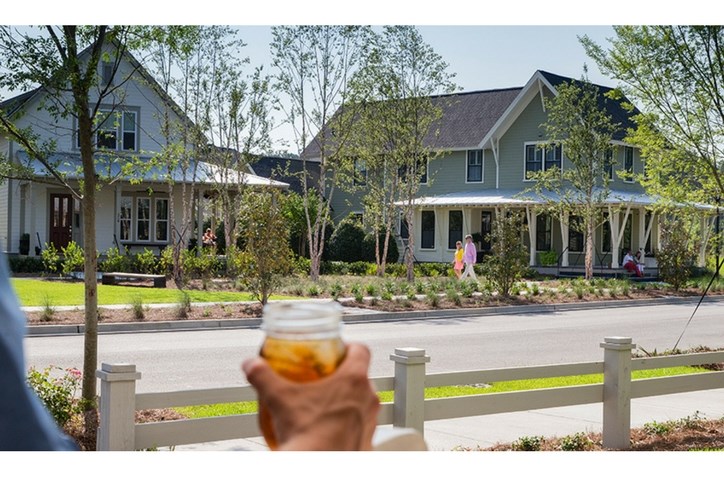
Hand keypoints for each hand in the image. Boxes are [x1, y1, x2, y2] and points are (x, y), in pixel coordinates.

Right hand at [242, 343, 379, 450]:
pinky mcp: (367, 441)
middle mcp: (368, 398)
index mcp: (354, 380)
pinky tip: (329, 428)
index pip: (361, 349)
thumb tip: (251, 364)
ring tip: (323, 405)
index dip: (348, 346)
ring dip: (347, 400)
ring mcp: (370, 421)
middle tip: (323, 379)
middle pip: (360, 376)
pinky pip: (360, 425)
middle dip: (342, 375)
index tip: (334, 351)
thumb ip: (262, 375)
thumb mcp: (279, 398)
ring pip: (362, 401)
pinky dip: (348, 424)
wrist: (317, 467)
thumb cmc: (308, 436)